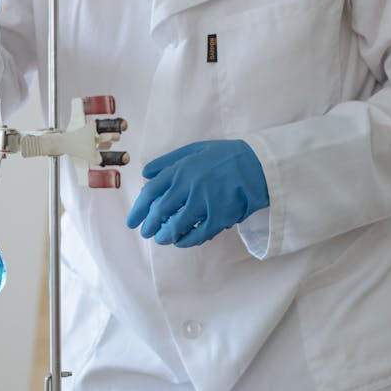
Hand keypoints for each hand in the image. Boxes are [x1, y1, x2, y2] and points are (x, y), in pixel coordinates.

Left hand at [126, 140, 268, 247]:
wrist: (258, 164)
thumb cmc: (226, 155)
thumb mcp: (196, 149)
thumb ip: (170, 160)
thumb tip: (146, 172)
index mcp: (182, 168)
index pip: (152, 191)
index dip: (139, 208)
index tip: (132, 221)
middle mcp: (190, 186)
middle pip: (161, 211)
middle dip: (150, 225)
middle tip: (145, 232)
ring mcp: (204, 202)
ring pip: (176, 226)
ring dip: (165, 236)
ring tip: (161, 239)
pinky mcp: (219, 217)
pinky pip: (198, 235)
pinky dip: (186, 241)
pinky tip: (181, 242)